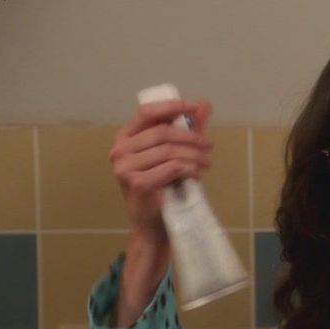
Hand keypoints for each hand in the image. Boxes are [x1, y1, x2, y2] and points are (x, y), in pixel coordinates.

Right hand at [109, 100, 213, 243]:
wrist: (153, 223)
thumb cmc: (162, 187)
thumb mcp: (174, 154)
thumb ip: (187, 129)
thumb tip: (205, 104)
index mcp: (125, 137)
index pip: (147, 112)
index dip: (173, 106)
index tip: (197, 106)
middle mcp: (120, 150)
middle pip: (163, 132)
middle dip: (192, 137)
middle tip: (209, 146)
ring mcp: (125, 167)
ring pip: (170, 151)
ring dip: (195, 155)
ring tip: (207, 163)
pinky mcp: (137, 183)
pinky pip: (172, 168)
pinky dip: (190, 169)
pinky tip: (198, 174)